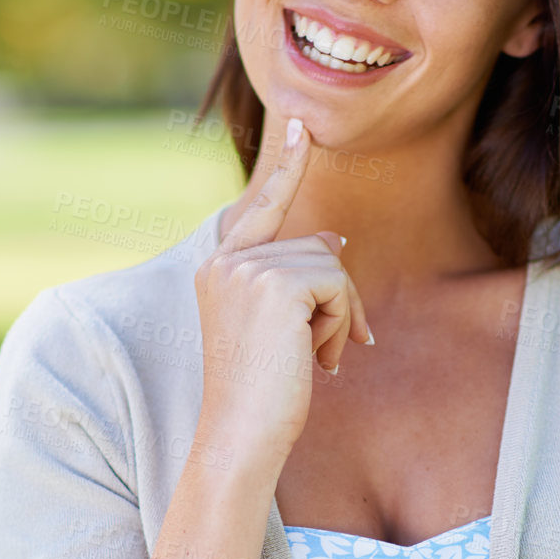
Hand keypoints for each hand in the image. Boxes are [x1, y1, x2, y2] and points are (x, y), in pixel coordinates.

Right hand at [193, 117, 371, 457]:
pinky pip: (336, 284)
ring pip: (331, 266)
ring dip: (339, 318)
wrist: (242, 434)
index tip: (302, 124)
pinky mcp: (273, 283)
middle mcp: (226, 260)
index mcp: (218, 267)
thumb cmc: (262, 393)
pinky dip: (341, 324)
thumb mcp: (281, 328)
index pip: (261, 207)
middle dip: (336, 301)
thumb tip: (336, 238)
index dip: (288, 167)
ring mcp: (246, 268)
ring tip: (314, 360)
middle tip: (325, 354)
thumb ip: (299, 278)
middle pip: (316, 248)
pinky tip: (316, 359)